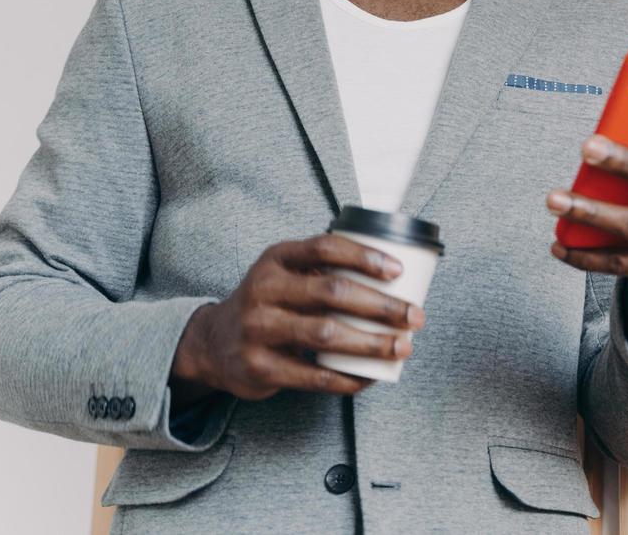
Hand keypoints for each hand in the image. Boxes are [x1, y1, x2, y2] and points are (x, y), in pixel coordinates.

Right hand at [170, 234, 424, 402]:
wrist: (213, 343)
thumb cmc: (269, 303)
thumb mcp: (284, 274)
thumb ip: (324, 269)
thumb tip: (396, 275)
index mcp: (276, 259)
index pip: (324, 248)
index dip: (364, 256)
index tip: (398, 271)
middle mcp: (263, 290)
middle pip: (332, 292)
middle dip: (381, 305)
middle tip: (414, 316)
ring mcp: (258, 329)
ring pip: (326, 334)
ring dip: (371, 343)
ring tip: (402, 346)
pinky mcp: (259, 367)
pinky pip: (312, 376)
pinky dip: (348, 378)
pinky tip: (371, 377)